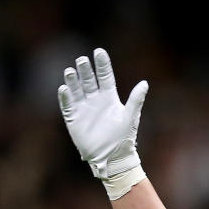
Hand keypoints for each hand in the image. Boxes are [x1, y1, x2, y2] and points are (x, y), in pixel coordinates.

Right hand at [58, 49, 148, 178]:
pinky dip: (65, 97)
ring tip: (71, 70)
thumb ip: (136, 100)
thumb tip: (145, 83)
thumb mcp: (130, 117)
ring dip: (73, 80)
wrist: (112, 158)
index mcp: (110, 98)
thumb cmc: (124, 139)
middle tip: (82, 59)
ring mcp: (84, 108)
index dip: (102, 64)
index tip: (99, 51)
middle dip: (85, 70)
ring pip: (76, 89)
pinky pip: (67, 105)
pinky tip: (64, 88)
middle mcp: (96, 100)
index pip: (105, 77)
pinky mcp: (73, 119)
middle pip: (89, 80)